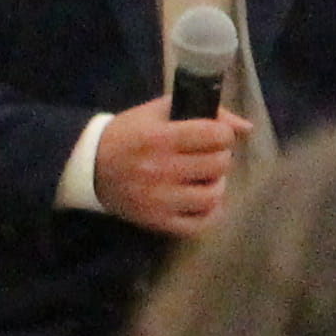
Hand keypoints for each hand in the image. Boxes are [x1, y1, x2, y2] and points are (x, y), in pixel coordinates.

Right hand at [96, 97, 238, 235]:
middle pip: (219, 164)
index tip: (212, 135)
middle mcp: (161, 169)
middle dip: (220, 157)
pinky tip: (201, 200)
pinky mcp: (157, 221)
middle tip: (207, 156)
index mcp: (160, 137)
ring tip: (204, 177)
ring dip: (216, 184)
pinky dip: (208, 212)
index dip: (222, 133)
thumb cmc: (128, 133)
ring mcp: (160, 199)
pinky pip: (199, 224)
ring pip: (213, 195)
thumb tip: (246, 127)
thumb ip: (202, 110)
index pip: (216, 135)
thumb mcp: (157, 111)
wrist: (89, 166)